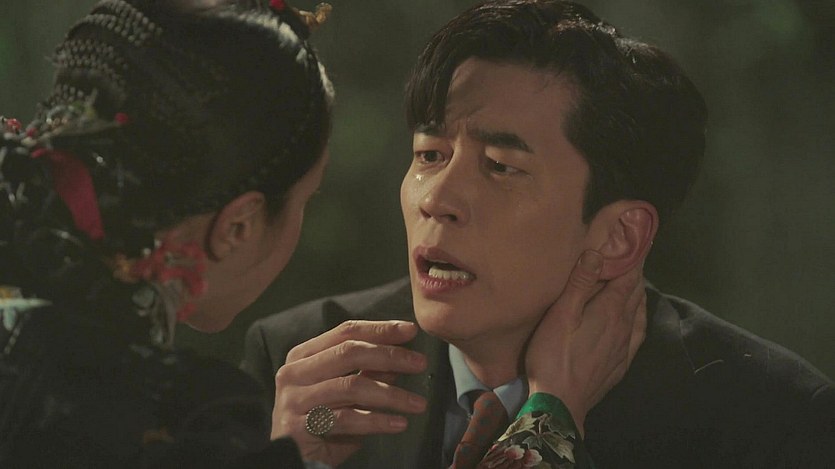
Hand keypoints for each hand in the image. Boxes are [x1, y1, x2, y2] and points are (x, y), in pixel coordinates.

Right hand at [271, 320, 428, 465]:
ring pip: (351, 386)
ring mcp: (293, 399)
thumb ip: (368, 371)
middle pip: (349, 353)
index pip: (346, 332)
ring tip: (418, 403)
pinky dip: (377, 420)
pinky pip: (346, 419)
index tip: (410, 330)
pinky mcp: (298, 427)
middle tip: (420, 363)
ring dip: (391, 394)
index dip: (380, 329)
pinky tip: (399, 424)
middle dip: (390, 356)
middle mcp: (294, 372)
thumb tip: (401, 356)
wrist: (291, 459)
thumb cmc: (321, 421)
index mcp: (303, 355)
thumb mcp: (346, 392)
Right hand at [525, 250, 645, 436]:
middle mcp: (623, 326)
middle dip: (636, 271)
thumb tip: (599, 253)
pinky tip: (634, 320)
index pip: (629, 276)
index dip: (635, 256)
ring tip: (633, 281)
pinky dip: (638, 318)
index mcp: (610, 310)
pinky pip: (636, 334)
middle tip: (633, 253)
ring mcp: (623, 347)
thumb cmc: (554, 355)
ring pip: (638, 313)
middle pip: (636, 292)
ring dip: (637, 294)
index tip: (639, 237)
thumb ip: (580, 283)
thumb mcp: (561, 315)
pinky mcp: (620, 364)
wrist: (560, 404)